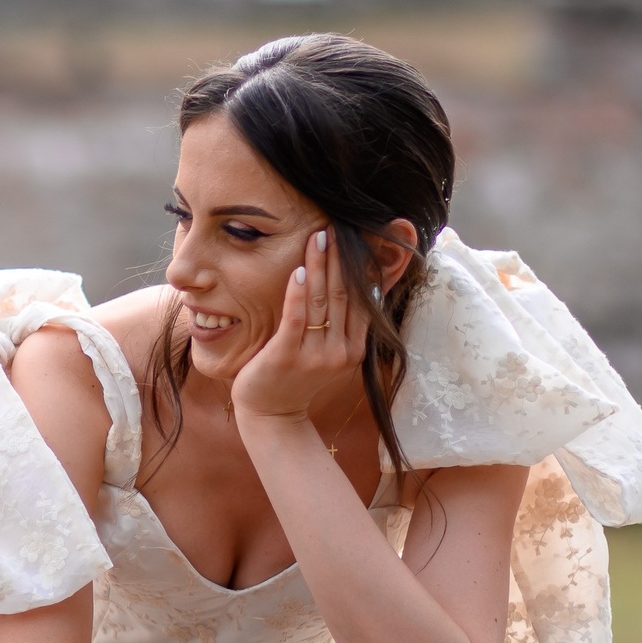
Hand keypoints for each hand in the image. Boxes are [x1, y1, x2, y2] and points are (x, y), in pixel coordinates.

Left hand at [230, 228, 367, 429]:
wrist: (272, 415)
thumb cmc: (297, 379)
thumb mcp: (330, 354)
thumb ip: (346, 326)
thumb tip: (368, 288)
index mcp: (354, 349)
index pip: (360, 300)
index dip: (358, 268)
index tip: (354, 239)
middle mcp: (339, 351)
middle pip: (343, 295)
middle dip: (338, 259)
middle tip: (334, 227)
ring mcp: (314, 355)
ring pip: (321, 301)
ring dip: (320, 266)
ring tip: (319, 237)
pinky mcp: (287, 355)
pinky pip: (296, 318)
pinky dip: (298, 293)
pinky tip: (299, 270)